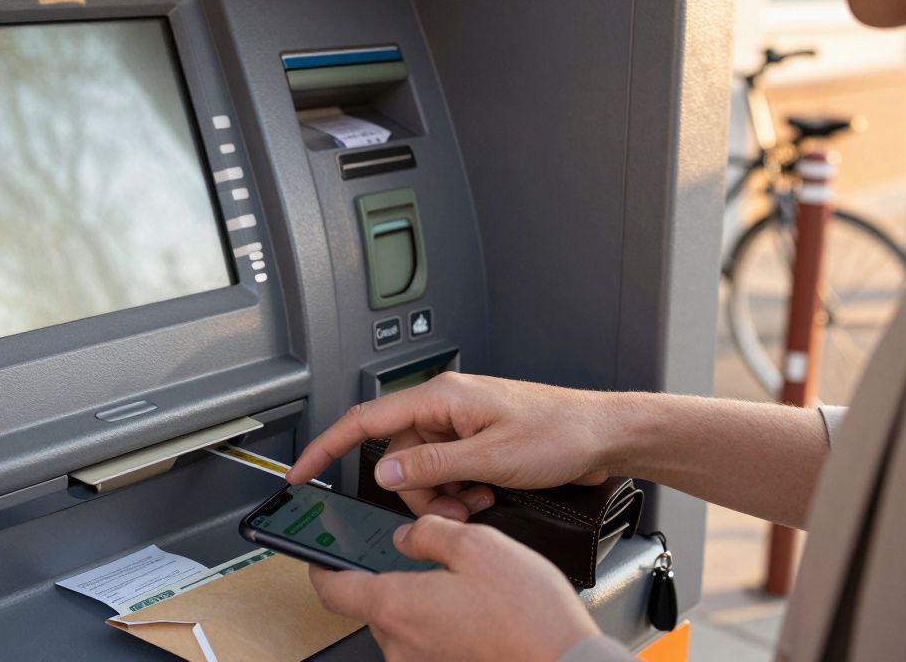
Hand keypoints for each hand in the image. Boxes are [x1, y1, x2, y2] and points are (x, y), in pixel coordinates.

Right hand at [287, 372, 621, 519]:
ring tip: (479, 500)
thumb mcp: (491, 458)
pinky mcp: (476, 441)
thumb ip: (432, 466)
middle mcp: (445, 406)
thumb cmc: (560, 431)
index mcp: (441, 397)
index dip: (327, 447)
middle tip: (450, 507)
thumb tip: (384, 472)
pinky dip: (459, 491)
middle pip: (397, 457)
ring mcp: (461, 424)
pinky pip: (447, 472)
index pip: (366, 420)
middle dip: (416, 491)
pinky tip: (486, 494)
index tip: (302, 471)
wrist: (603, 435)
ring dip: (442, 495)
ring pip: (422, 470)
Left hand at [310, 514, 600, 660]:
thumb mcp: (478, 545)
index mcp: (397, 606)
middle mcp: (402, 644)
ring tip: (465, 584)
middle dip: (389, 577)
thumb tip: (410, 534)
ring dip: (420, 601)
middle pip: (372, 604)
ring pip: (403, 624)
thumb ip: (431, 533)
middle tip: (421, 556)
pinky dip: (441, 622)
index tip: (316, 553)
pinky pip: (429, 642)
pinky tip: (476, 609)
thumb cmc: (529, 616)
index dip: (320, 566)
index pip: (333, 589)